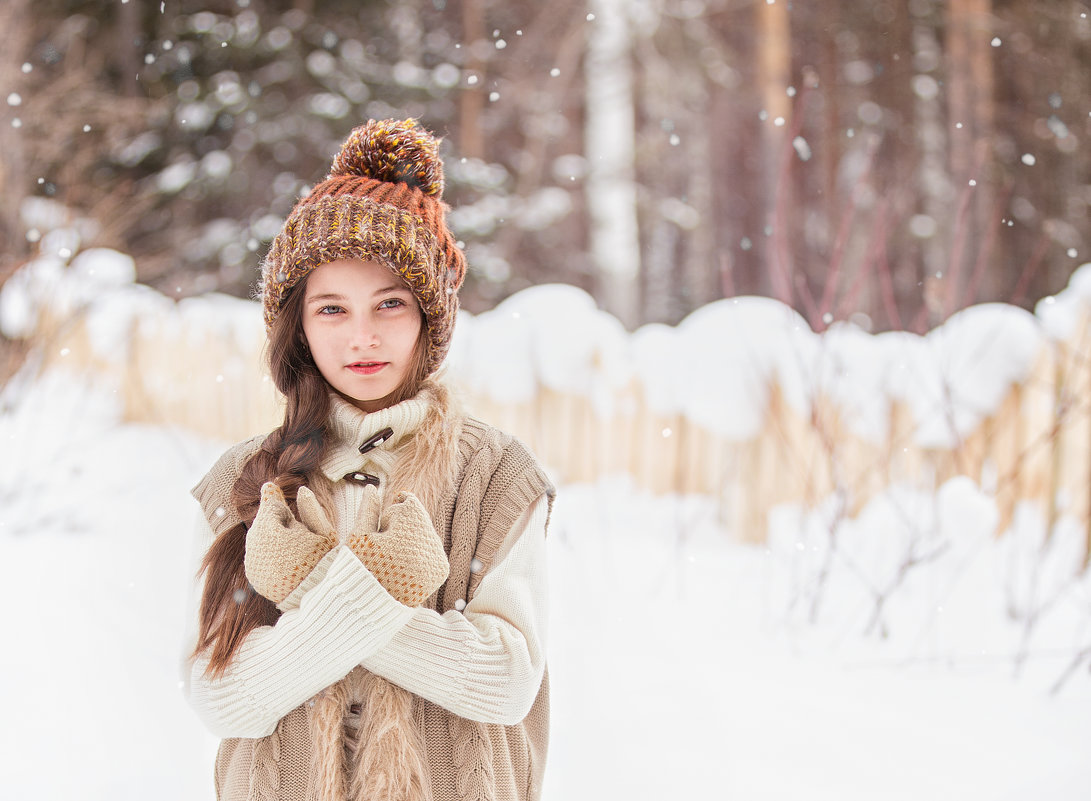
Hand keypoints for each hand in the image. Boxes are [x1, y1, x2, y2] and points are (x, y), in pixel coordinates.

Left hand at [245, 482, 338, 606]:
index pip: (269, 506)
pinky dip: (266, 550)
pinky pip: (257, 555)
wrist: (316, 598)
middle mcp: (255, 548)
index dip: (274, 497)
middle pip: (261, 523)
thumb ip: (311, 508)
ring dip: (269, 534)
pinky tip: (283, 554)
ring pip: (257, 539)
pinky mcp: (253, 577)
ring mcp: (252, 564)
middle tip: (288, 518)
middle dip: (273, 518)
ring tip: (289, 539)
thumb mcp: (324, 533)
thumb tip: (302, 489)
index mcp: (271, 533)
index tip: (270, 486)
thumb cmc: (325, 562)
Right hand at [347, 486, 449, 606]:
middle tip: (386, 548)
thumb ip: (368, 510)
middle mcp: (429, 545)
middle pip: (420, 518)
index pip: (409, 504)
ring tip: (393, 559)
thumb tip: (372, 487)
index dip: (391, 514)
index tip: (380, 530)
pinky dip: (421, 552)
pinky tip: (404, 565)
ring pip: (427, 532)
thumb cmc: (357, 570)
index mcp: (408, 533)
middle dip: (403, 526)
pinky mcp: (442, 571)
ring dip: (413, 538)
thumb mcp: (358, 537)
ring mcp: (438, 558)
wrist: (369, 609)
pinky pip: (433, 549)